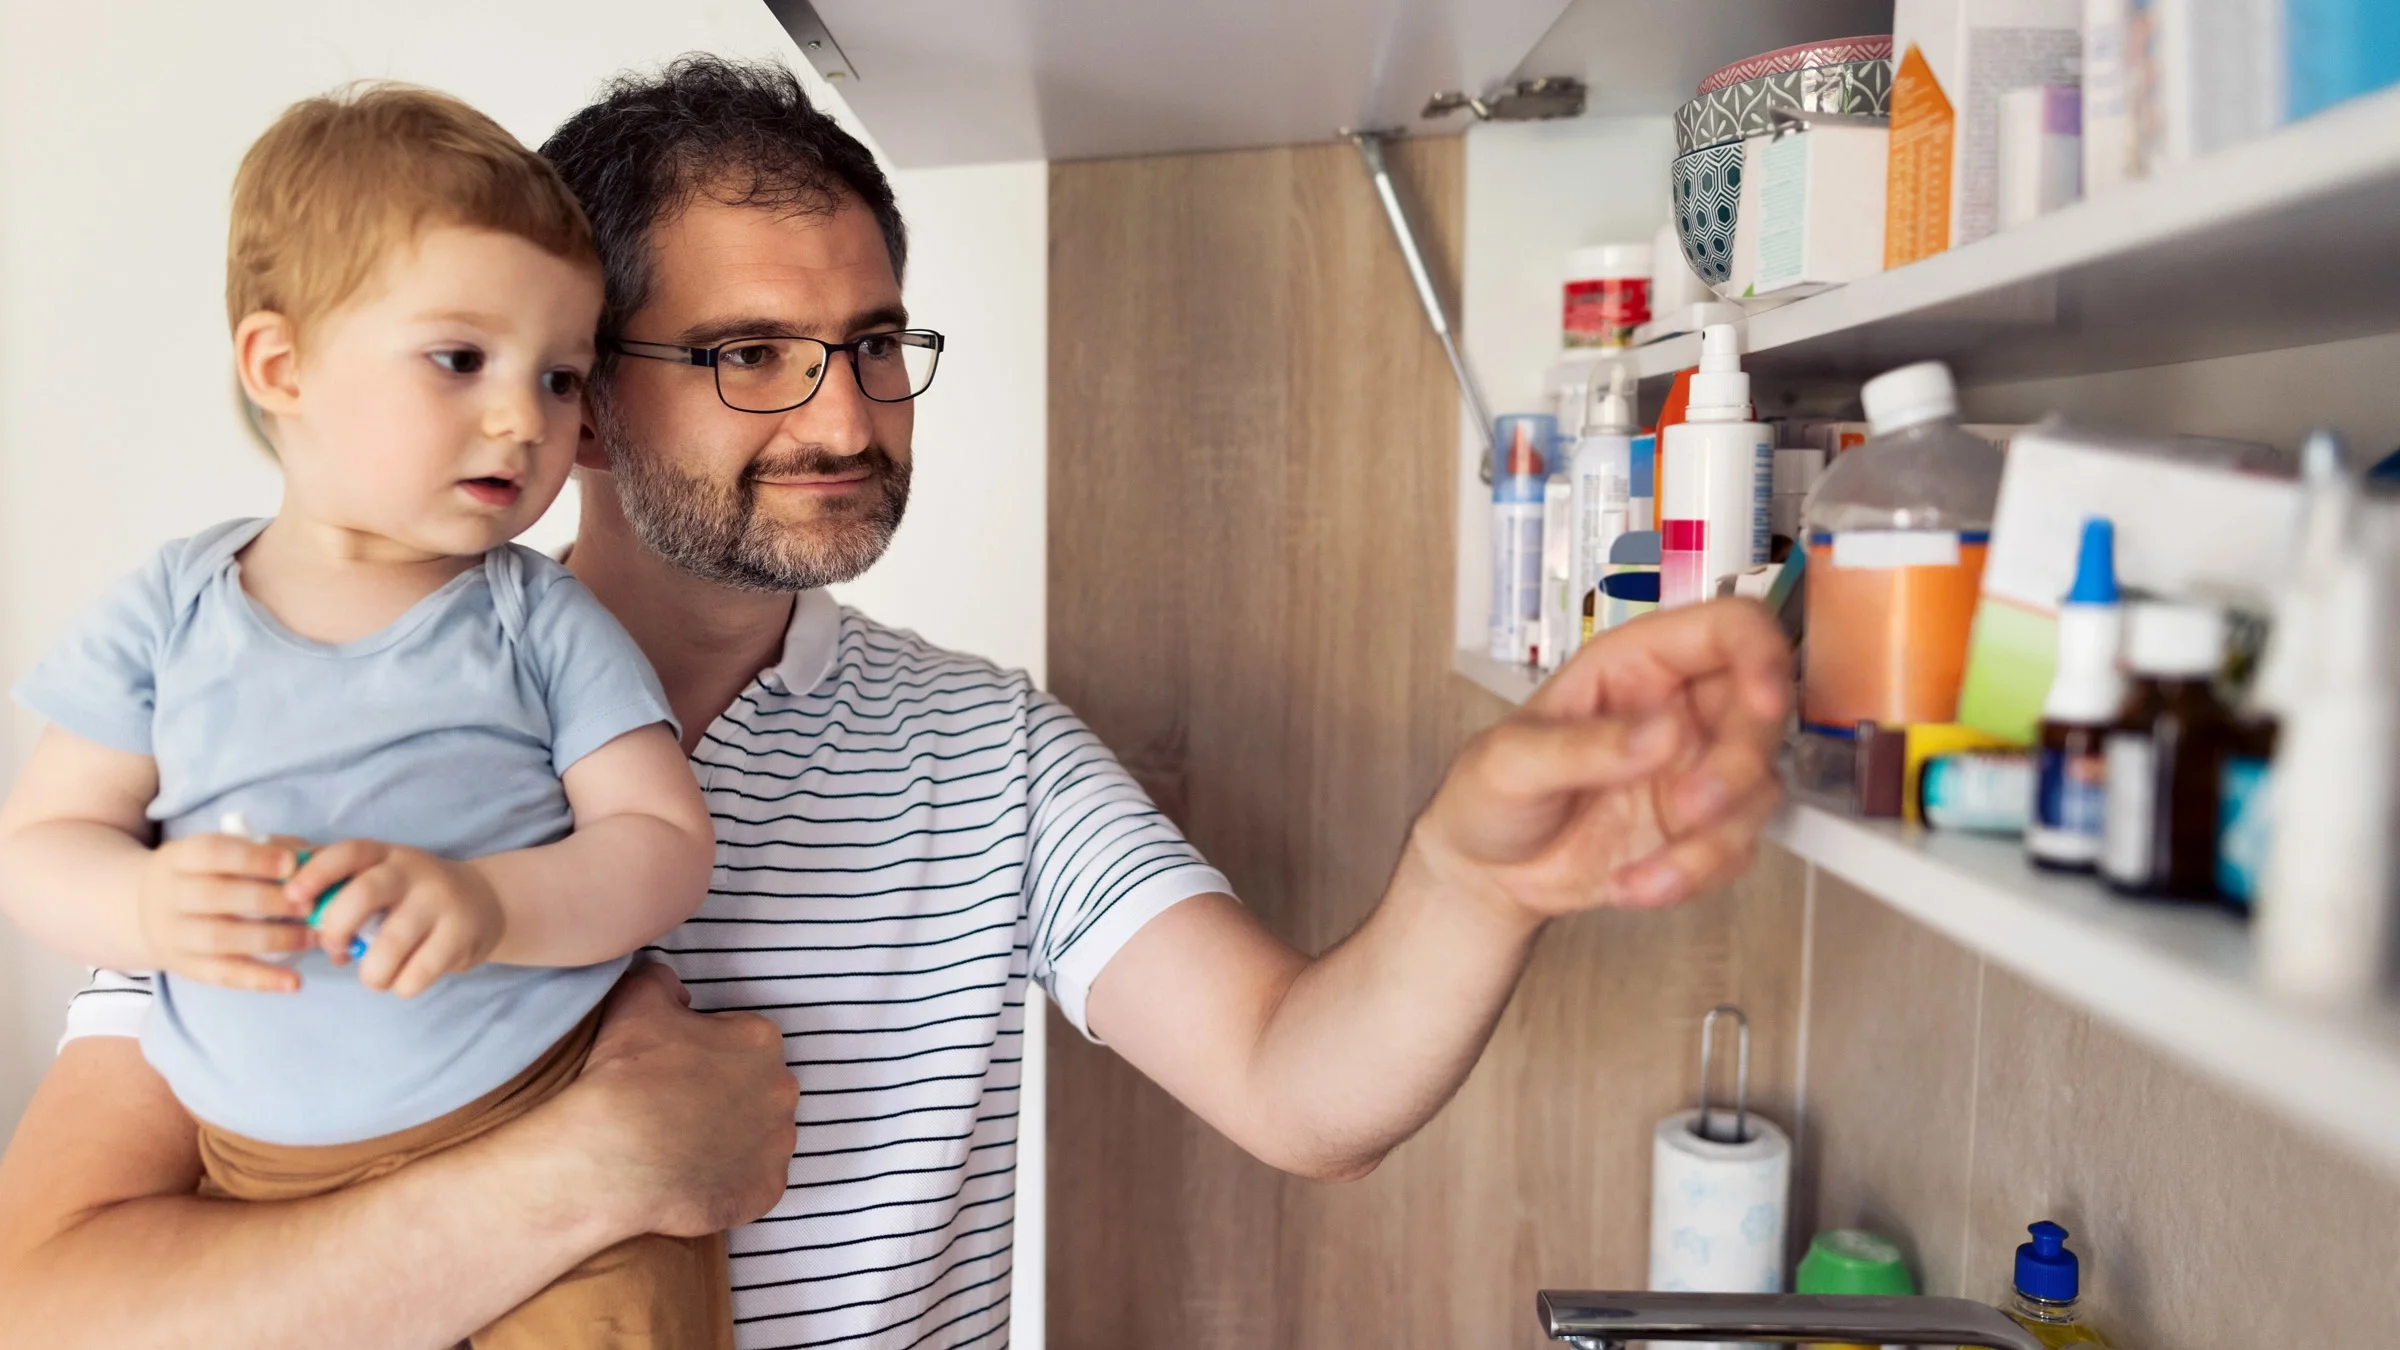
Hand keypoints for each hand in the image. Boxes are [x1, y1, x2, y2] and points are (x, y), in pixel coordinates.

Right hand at [134, 833, 310, 991]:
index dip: (252, 858)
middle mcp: (169, 895)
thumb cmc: (205, 873)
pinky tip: (294, 982)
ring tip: (312, 937)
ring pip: (219, 938)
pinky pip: (223, 975)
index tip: (291, 864)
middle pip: (215, 897)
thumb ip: (266, 849)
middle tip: (310, 905)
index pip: (211, 852)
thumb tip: (312, 855)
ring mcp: (173, 935)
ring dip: (272, 939)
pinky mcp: (186, 967)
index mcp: (178, 858)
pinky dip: (261, 980)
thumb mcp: (222, 852)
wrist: (146, 909)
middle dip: (268, 900)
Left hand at [285, 840, 504, 995]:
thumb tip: (268, 861)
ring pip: (389, 947)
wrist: (482, 904)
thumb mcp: (375, 872)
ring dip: (370, 974)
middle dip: (335, 931)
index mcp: (384, 854)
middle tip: (336, 950)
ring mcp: (440, 903)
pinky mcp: (460, 936)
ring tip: (374, 976)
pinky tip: (403, 978)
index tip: (292, 899)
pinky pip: (415, 974)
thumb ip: (327, 871)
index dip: (315, 873)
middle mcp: (413, 872)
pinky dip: (400, 986)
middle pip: (363, 895)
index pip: (346, 852)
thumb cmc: (407, 894)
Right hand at [547, 963, 797, 1238]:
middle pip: (758, 1089)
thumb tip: (678, 992)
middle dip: (727, 1096)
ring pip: (761, 1136)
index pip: (743, 1041)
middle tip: (680, 1110)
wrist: (612, 1157)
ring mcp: (778, 1146)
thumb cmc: (626, 1075)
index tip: (678, 1070)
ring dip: (733, 1139)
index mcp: (761, 1041)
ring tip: (684, 1148)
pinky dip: (731, 1182)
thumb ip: (662, 979)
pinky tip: (694, 1179)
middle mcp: (783, 1091)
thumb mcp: (636, 999)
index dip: (708, 1054)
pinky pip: (755, 1183)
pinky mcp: (766, 1191)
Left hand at [1413, 599, 1791, 920]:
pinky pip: (1736, 848)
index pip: (1726, 628)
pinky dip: (1693, 876)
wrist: (1488, 873)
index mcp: (1636, 665)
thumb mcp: (1510, 762)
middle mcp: (1679, 709)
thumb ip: (1580, 746)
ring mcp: (1696, 770)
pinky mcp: (1702, 829)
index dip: (1760, 651)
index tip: (1761, 700)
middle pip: (1762, 709)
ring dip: (1712, 838)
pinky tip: (1633, 884)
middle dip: (1738, 764)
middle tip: (1689, 806)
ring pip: (1759, 787)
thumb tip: (1663, 733)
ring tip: (1638, 873)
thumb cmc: (1490, 793)